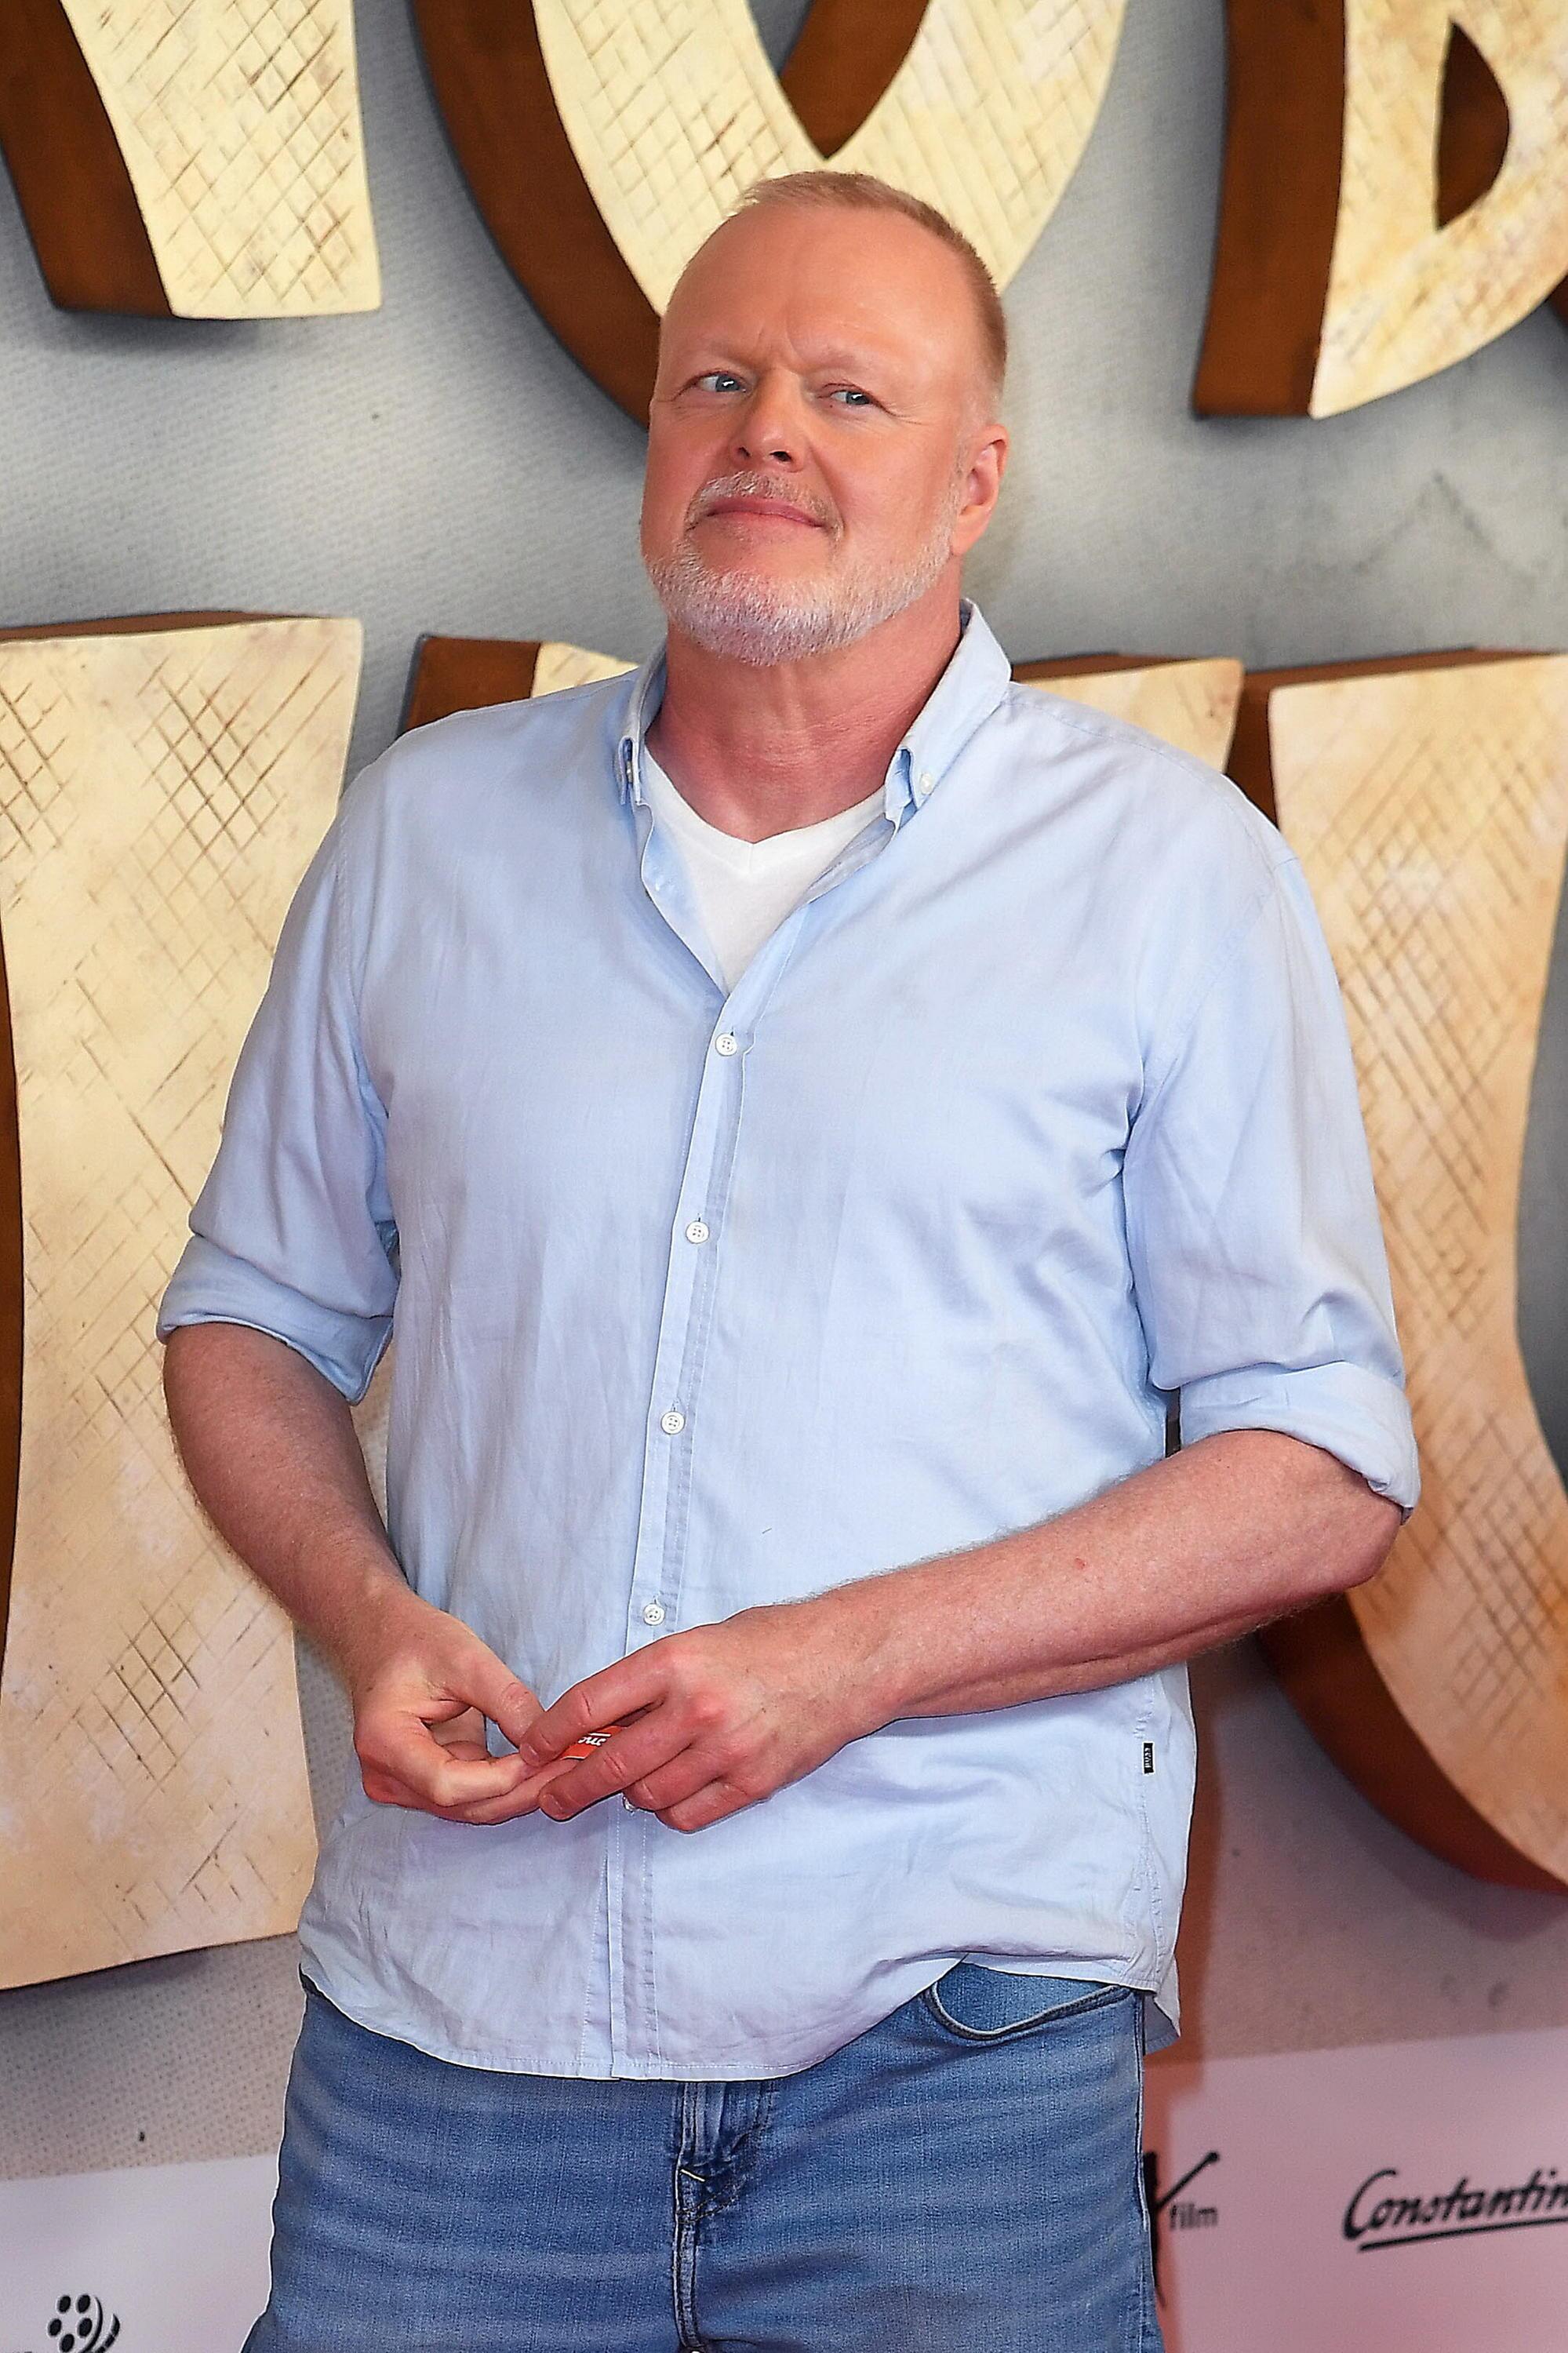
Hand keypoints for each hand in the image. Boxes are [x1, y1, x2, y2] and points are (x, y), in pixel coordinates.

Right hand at [343, 1592, 580, 1825]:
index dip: (500, 1779)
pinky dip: (506, 1783)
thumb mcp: (466, 1657)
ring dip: (518, 1791)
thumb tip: (547, 1742)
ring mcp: (402, 1783)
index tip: (544, 1755)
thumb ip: (506, 1700)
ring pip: (470, 1806)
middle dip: (520, 1791)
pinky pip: (470, 1794)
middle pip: (462, 1805)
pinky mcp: (423, 1780)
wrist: (381, 1635)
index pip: (448, 1785)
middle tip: (571, 1766)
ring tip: (564, 1765)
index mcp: (385, 1743)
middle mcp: (387, 1776)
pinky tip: (541, 1766)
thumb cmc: (414, 1638)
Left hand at [514, 1595, 882, 1833]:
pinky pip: (689, 1814)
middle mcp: (695, 1708)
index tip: (534, 1750)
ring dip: (628, 1796)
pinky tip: (670, 1795)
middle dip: (570, 1787)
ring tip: (624, 1787)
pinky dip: (670, 1810)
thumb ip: (652, 1681)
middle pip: (611, 1764)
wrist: (847, 1659)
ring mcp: (726, 1750)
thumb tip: (598, 1723)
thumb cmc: (771, 1641)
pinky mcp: (754, 1781)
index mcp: (674, 1661)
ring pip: (648, 1796)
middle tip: (550, 1797)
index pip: (589, 1705)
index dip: (551, 1734)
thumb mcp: (700, 1640)